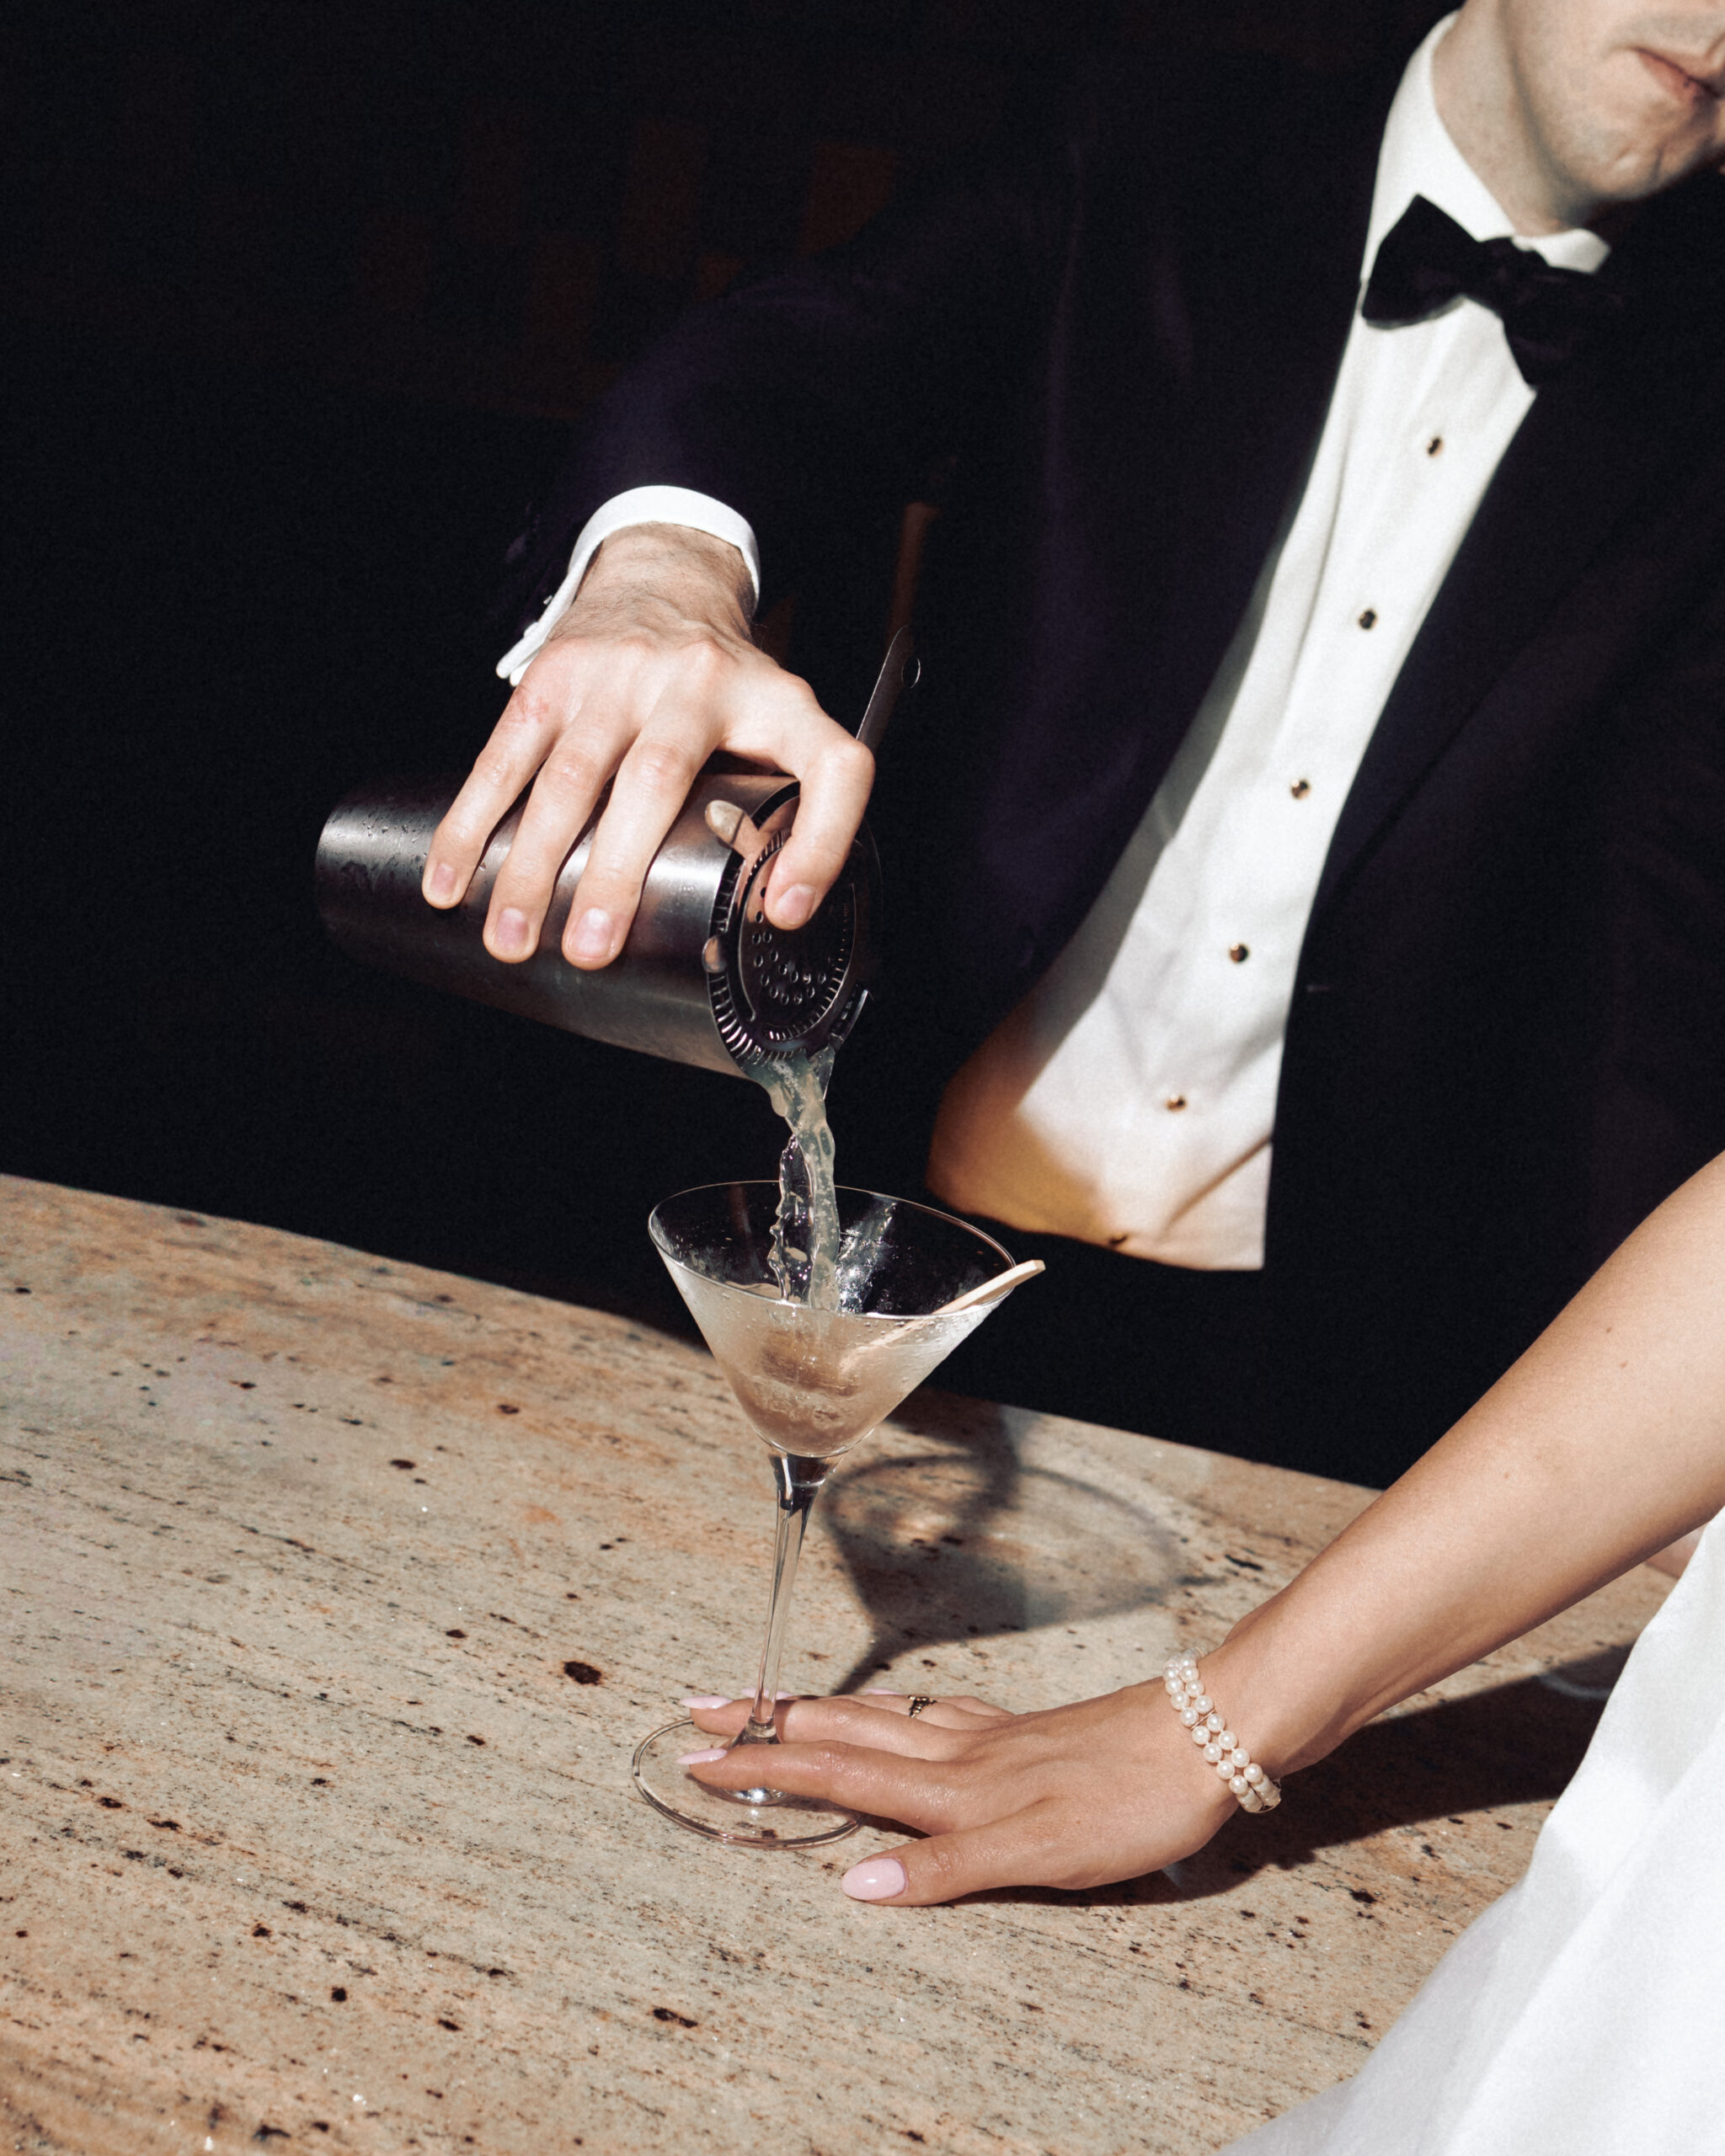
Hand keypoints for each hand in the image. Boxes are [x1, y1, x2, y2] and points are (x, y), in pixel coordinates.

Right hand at [421, 523, 876, 967]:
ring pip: (569, 775)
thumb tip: (779, 909)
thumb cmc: (727, 686)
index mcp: (778, 704)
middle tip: (590, 948)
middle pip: (656, 780)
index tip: (784, 909)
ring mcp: (619, 675)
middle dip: (617, 874)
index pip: (831, 768)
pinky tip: (452, 879)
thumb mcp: (782, 727)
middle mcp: (699, 682)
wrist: (666, 580)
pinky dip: (473, 823)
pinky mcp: (555, 676)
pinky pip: (505, 756)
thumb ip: (796, 807)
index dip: (821, 844)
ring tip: (512, 937)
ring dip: (532, 865)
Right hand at [681, 1684, 1237, 1904]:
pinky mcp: (1026, 1734)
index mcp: (954, 1788)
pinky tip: (908, 1715)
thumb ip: (944, 1868)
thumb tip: (854, 1882)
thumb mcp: (1038, 1852)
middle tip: (703, 1710)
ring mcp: (992, 1738)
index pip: (837, 1773)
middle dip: (769, 1725)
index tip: (698, 1757)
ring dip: (820, 1713)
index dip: (765, 1767)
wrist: (1205, 1738)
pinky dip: (899, 1714)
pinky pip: (939, 1718)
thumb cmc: (1131, 1799)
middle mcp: (962, 1754)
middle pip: (845, 1732)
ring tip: (773, 1705)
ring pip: (884, 1720)